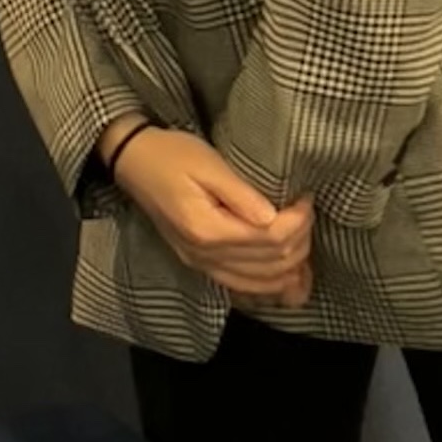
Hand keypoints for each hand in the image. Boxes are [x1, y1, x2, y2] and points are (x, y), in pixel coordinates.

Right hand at [100, 120, 313, 305]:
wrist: (135, 163)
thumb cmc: (172, 155)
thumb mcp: (208, 164)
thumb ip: (241, 194)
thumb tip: (274, 218)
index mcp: (207, 230)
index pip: (270, 238)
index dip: (298, 220)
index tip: (305, 196)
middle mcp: (205, 256)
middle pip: (271, 263)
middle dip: (300, 239)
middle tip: (306, 210)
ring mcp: (202, 265)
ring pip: (261, 282)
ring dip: (291, 264)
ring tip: (302, 234)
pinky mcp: (201, 264)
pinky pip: (242, 286)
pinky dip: (270, 284)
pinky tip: (287, 275)